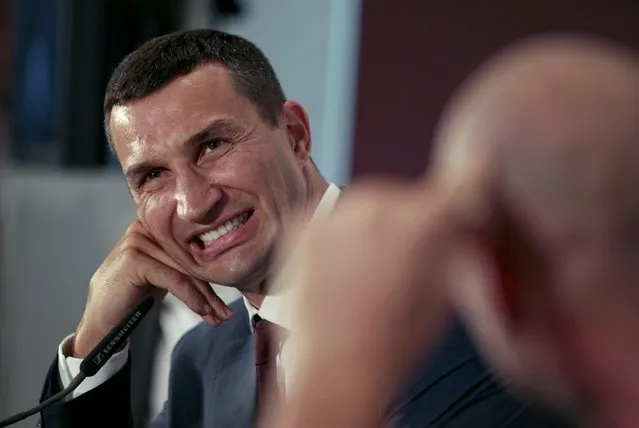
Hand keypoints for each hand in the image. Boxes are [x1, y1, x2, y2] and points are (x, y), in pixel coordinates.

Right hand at [73, 221, 232, 356]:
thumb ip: (183, 264)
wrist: (101, 322)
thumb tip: (220, 269)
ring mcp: (138, 241)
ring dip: (205, 298)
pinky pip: (174, 278)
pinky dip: (191, 297)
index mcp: (153, 227)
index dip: (209, 275)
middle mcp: (145, 229)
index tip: (224, 300)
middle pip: (189, 260)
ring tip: (217, 316)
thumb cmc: (131, 297)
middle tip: (225, 313)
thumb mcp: (162, 274)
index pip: (190, 250)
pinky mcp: (135, 258)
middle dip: (210, 290)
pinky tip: (202, 311)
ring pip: (185, 271)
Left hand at [266, 171, 487, 427]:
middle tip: (404, 263)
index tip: (463, 203)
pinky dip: (339, 236)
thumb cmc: (393, 340)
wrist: (334, 366)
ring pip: (369, 206)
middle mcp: (381, 202)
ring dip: (374, 228)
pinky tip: (341, 271)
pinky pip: (332, 218)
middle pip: (409, 198)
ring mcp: (338, 210)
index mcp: (428, 218)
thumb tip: (457, 220)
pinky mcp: (304, 222)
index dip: (467, 194)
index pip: (464, 180)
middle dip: (412, 222)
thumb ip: (455, 242)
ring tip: (367, 274)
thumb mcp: (446, 290)